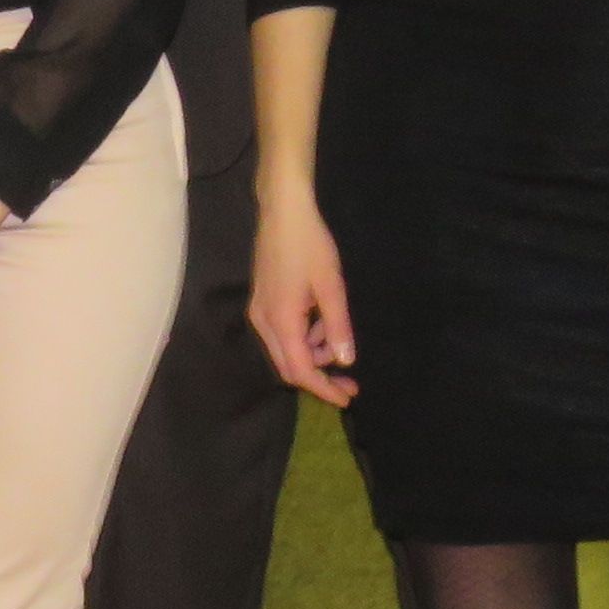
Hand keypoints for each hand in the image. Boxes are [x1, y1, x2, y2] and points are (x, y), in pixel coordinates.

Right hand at [249, 190, 357, 404]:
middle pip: (289, 367)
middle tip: (349, 381)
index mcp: (281, 321)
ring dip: (313, 352)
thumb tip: (344, 361)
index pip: (300, 370)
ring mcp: (260, 312)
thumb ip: (337, 326)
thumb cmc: (310, 245)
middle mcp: (264, 323)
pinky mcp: (262, 302)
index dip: (323, 389)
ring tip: (336, 336)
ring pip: (286, 350)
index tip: (347, 397)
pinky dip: (304, 336)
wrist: (283, 211)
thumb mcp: (331, 286)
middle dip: (320, 377)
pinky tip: (321, 320)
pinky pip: (282, 333)